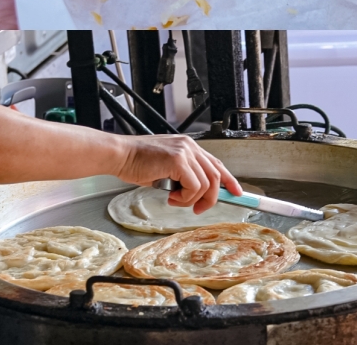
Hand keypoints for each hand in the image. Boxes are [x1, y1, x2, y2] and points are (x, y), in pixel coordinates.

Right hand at [115, 135, 241, 214]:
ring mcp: (185, 152)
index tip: (237, 193)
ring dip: (192, 199)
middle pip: (216, 176)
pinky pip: (194, 187)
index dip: (229, 180)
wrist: (119, 155)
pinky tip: (170, 197)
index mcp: (187, 146)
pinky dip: (185, 197)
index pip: (216, 164)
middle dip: (212, 198)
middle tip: (198, 209)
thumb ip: (182, 174)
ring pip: (206, 184)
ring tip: (175, 200)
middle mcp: (190, 147)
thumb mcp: (165, 167)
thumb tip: (195, 192)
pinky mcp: (178, 161)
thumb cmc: (135, 162)